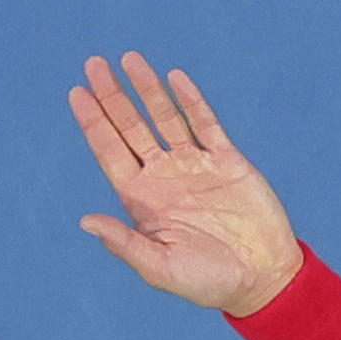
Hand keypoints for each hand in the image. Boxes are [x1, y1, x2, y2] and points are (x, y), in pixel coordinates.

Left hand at [70, 57, 307, 315]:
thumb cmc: (208, 281)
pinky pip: (205, 124)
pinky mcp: (227, 161)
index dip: (94, 122)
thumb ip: (125, 243)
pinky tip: (175, 78)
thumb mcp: (161, 268)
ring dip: (148, 89)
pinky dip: (191, 101)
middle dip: (113, 97)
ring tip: (129, 58)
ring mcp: (195, 165)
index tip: (77, 93)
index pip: (110, 151)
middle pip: (131, 127)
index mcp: (142, 199)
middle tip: (93, 64)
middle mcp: (164, 176)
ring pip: (165, 118)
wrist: (263, 278)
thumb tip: (85, 221)